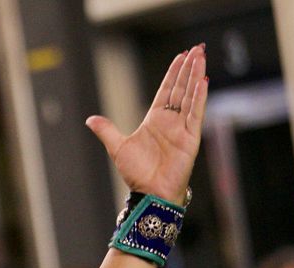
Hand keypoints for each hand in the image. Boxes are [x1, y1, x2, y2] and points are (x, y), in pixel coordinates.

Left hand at [86, 44, 207, 204]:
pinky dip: (199, 98)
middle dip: (189, 69)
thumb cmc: (137, 174)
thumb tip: (91, 119)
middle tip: (197, 49)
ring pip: (191, 96)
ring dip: (196, 76)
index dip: (173, 74)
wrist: (150, 192)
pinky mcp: (190, 138)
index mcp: (155, 121)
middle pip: (181, 89)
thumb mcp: (118, 147)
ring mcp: (182, 129)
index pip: (166, 91)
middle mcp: (170, 122)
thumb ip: (107, 130)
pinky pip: (196, 114)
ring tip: (201, 57)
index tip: (181, 57)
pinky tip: (202, 81)